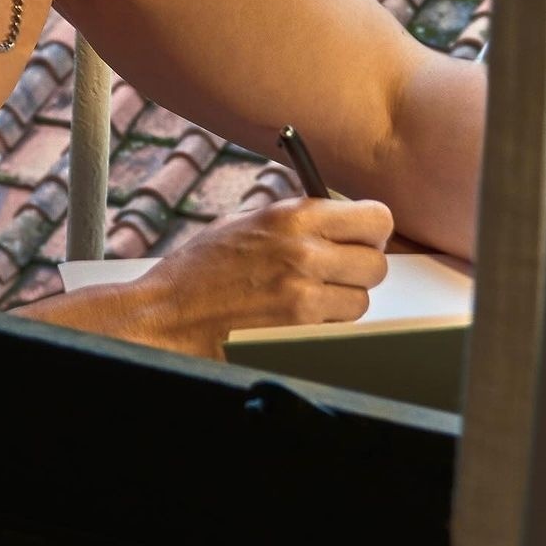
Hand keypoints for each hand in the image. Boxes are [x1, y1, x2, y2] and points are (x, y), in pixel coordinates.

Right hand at [129, 197, 393, 358]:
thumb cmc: (201, 268)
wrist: (168, 313)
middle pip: (376, 263)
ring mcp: (303, 293)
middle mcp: (303, 250)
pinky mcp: (299, 330)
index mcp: (292, 215)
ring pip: (362, 299)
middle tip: (337, 270)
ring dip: (344, 299)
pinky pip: (340, 326)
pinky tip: (297, 316)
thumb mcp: (248, 222)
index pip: (375, 218)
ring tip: (309, 296)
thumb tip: (342, 224)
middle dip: (360, 268)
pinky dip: (328, 324)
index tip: (363, 237)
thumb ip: (298, 220)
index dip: (372, 231)